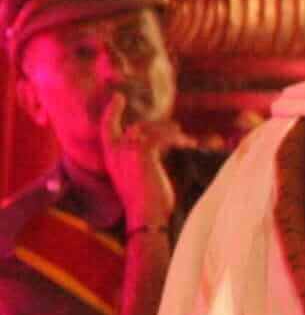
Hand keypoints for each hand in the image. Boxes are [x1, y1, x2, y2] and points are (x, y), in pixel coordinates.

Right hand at [92, 85, 178, 242]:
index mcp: (111, 158)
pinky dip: (175, 138)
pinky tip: (188, 143)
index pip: (107, 129)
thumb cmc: (146, 204)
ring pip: (149, 130)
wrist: (145, 216)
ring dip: (169, 132)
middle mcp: (115, 151)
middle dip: (157, 126)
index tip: (117, 98)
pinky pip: (160, 136)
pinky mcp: (142, 153)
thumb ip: (141, 161)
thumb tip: (156, 150)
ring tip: (185, 138)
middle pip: (135, 127)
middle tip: (175, 128)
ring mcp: (127, 150)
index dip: (111, 112)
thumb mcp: (139, 178)